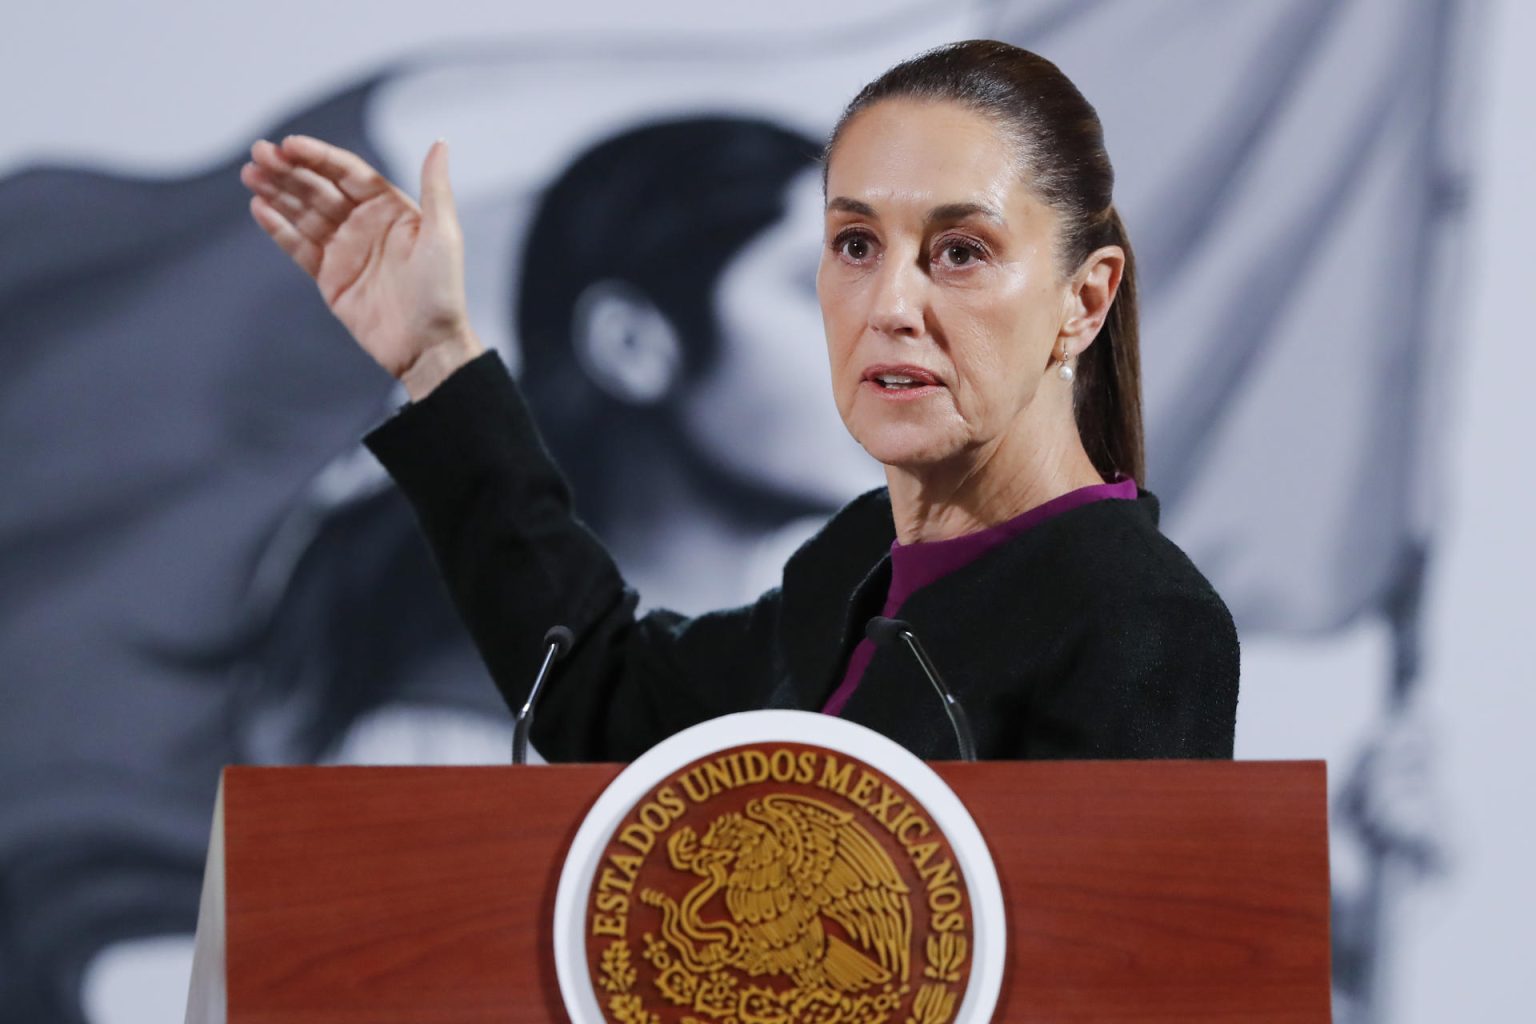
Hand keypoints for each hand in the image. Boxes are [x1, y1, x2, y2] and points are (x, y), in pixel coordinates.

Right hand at [241, 135, 482, 399]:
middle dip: (288, 169)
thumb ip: (435, 187)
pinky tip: (259, 208)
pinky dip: (278, 228)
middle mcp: (365, 223)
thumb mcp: (443, 234)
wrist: (428, 346)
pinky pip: (298, 247)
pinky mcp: (329, 276)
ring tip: (250, 174)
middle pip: (319, 188)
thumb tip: (439, 142)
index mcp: (391, 208)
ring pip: (303, 213)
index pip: (347, 173)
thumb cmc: (443, 291)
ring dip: (276, 192)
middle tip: (257, 153)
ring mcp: (345, 249)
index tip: (288, 144)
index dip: (317, 157)